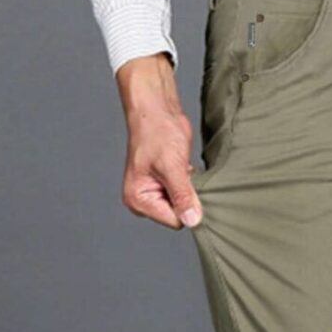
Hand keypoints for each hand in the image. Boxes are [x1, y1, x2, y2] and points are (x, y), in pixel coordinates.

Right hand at [116, 53, 202, 228]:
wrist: (157, 110)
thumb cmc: (157, 132)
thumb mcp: (172, 166)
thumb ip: (182, 196)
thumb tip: (192, 221)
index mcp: (138, 201)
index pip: (174, 221)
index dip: (186, 205)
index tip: (185, 183)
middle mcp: (143, 202)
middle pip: (178, 216)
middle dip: (186, 197)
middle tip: (182, 172)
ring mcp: (154, 195)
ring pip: (184, 206)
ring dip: (189, 189)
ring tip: (181, 168)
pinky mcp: (165, 186)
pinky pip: (185, 196)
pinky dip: (189, 183)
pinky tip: (183, 167)